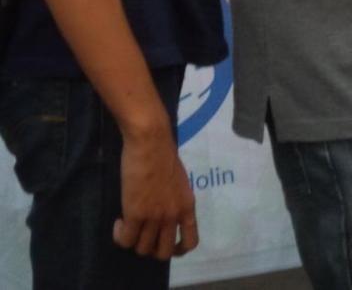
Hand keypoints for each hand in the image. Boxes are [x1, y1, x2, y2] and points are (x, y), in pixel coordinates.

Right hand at [114, 123, 198, 259]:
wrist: (151, 141)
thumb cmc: (163, 155)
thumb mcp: (178, 181)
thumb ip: (174, 199)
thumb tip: (165, 214)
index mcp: (187, 204)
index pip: (190, 241)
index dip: (178, 249)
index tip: (165, 244)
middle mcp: (173, 214)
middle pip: (163, 252)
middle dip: (151, 248)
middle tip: (142, 234)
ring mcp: (155, 216)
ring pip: (142, 248)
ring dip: (133, 240)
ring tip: (128, 225)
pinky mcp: (135, 214)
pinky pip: (125, 240)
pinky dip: (119, 235)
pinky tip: (119, 222)